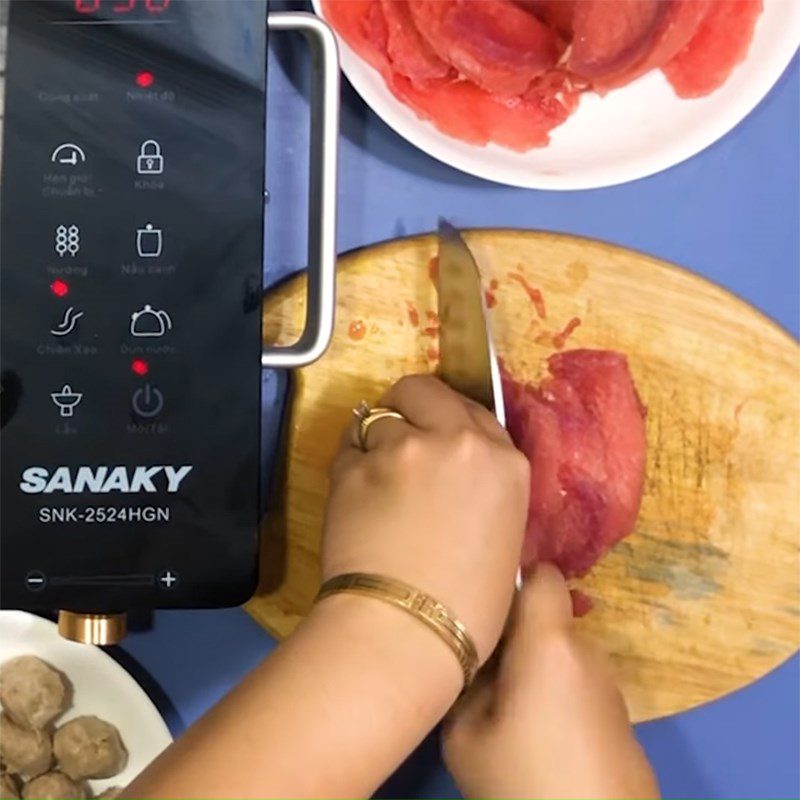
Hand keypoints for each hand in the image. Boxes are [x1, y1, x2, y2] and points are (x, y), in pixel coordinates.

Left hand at [321, 375, 529, 663]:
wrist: (407, 631)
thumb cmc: (470, 609)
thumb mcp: (504, 541)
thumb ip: (485, 492)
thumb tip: (459, 484)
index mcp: (505, 462)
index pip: (475, 412)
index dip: (451, 422)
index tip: (438, 437)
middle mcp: (457, 441)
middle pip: (424, 389)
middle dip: (411, 404)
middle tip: (401, 434)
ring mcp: (403, 449)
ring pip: (379, 417)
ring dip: (377, 439)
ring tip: (374, 479)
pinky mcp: (355, 465)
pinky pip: (349, 446)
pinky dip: (351, 463)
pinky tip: (354, 495)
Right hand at [443, 565, 659, 799]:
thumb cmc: (525, 787)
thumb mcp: (464, 737)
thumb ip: (465, 681)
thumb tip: (477, 659)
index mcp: (550, 645)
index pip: (542, 575)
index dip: (514, 577)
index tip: (484, 598)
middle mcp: (587, 654)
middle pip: (546, 622)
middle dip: (514, 637)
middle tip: (480, 670)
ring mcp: (609, 689)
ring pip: (560, 657)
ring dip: (534, 671)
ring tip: (505, 714)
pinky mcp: (621, 722)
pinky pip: (578, 688)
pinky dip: (555, 699)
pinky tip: (537, 743)